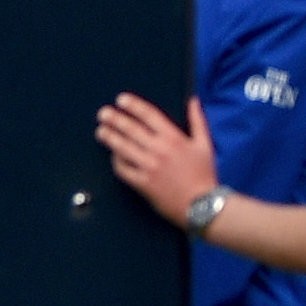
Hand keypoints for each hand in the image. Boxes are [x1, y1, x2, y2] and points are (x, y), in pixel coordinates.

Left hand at [95, 93, 217, 222]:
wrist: (202, 205)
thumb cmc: (204, 175)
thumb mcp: (205, 145)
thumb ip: (198, 121)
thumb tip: (193, 100)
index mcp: (175, 138)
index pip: (150, 115)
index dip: (134, 105)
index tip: (121, 100)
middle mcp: (160, 150)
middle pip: (132, 129)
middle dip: (115, 119)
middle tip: (103, 113)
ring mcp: (150, 167)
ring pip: (123, 148)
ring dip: (109, 137)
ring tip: (100, 131)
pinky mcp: (143, 183)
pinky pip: (123, 169)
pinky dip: (116, 161)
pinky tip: (113, 155)